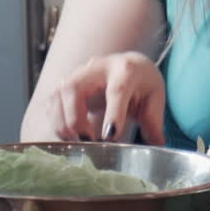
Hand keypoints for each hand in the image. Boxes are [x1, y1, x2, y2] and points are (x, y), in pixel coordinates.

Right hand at [46, 52, 165, 144]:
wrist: (130, 64)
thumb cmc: (142, 82)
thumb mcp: (154, 98)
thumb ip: (153, 122)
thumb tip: (157, 146)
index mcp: (126, 70)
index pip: (117, 90)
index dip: (112, 113)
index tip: (109, 137)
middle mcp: (97, 68)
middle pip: (75, 88)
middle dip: (76, 118)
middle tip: (88, 140)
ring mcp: (77, 74)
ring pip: (58, 95)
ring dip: (63, 123)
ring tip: (78, 141)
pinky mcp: (64, 84)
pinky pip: (52, 103)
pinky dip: (57, 123)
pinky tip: (70, 136)